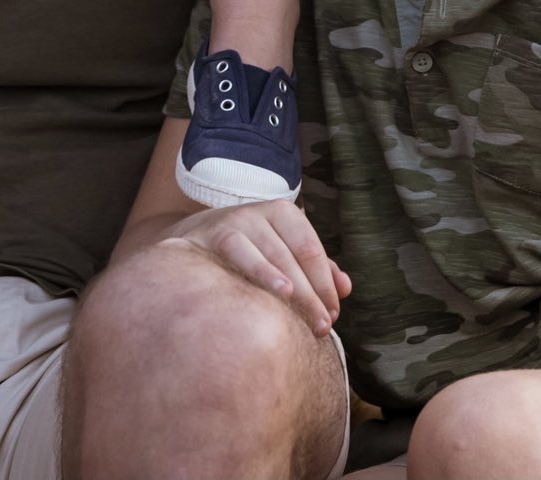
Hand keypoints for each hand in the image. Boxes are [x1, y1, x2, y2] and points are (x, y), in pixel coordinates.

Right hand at [159, 201, 349, 332]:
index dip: (325, 282)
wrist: (193, 240)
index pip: (311, 248)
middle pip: (295, 255)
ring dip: (296, 290)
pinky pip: (241, 252)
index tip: (333, 313)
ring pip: (273, 254)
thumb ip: (315, 270)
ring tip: (311, 319)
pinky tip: (280, 291)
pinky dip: (262, 271)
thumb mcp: (282, 253)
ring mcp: (235, 221)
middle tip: (324, 327)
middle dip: (314, 294)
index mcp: (283, 213)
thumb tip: (346, 288)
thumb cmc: (249, 252)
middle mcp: (260, 212)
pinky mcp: (213, 234)